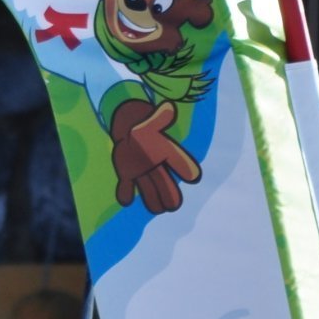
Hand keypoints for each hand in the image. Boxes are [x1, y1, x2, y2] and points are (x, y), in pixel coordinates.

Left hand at [108, 99, 202, 213]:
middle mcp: (155, 165)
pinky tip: (126, 201)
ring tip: (158, 209)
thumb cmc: (143, 128)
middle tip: (173, 206)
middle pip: (164, 182)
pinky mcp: (127, 174)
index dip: (185, 168)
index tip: (193, 177)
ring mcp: (141, 171)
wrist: (127, 131)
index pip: (178, 160)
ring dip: (152, 198)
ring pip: (149, 187)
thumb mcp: (150, 122)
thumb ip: (159, 118)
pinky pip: (126, 185)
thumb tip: (168, 108)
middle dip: (169, 193)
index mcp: (164, 152)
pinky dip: (125, 192)